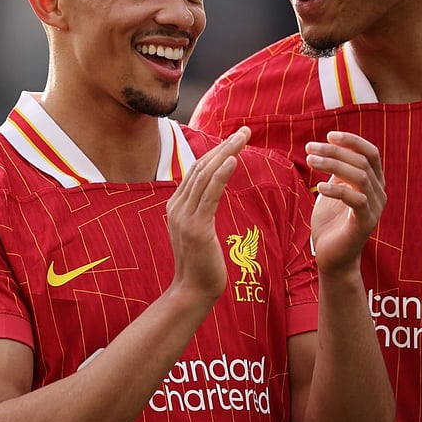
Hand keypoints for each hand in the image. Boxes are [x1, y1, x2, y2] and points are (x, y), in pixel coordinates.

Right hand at [165, 126, 250, 305]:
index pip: (197, 169)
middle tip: (245, 130)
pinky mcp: (197, 227)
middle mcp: (177, 206)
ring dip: (227, 153)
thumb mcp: (198, 231)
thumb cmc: (202, 263)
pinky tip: (233, 159)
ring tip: (243, 138)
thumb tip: (211, 194)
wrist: (193, 291)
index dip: (217, 151)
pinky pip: (210, 194)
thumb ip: (201, 210)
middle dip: (225, 145)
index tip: (236, 138)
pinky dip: (221, 174)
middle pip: (202, 166)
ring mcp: (184, 216)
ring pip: (206, 175)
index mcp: (176, 205)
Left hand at [305, 131, 385, 276]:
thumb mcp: (333, 190)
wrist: (332, 257)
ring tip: (310, 161)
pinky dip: (336, 190)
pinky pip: (355, 200)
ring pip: (359, 176)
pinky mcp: (365, 223)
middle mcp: (379, 193)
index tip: (329, 135)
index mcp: (374, 183)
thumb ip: (337, 171)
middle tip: (309, 148)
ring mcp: (374, 208)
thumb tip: (331, 146)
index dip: (352, 140)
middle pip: (362, 161)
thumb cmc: (331, 223)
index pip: (371, 153)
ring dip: (332, 165)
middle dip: (334, 151)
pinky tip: (318, 187)